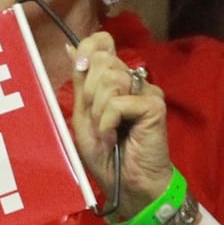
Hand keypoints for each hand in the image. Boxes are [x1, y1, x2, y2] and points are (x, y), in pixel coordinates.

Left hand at [68, 31, 171, 219]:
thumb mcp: (83, 115)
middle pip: (101, 62)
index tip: (80, 70)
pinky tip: (114, 136)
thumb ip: (80, 81)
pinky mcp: (154, 104)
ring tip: (106, 131)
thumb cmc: (106, 153)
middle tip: (97, 120)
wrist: (127, 182)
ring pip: (109, 81)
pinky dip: (108, 122)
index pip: (101, 42)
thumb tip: (69, 46)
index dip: (87, 51)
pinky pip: (118, 102)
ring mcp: (146, 90)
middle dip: (89, 95)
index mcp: (114, 78)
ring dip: (98, 112)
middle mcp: (132, 79)